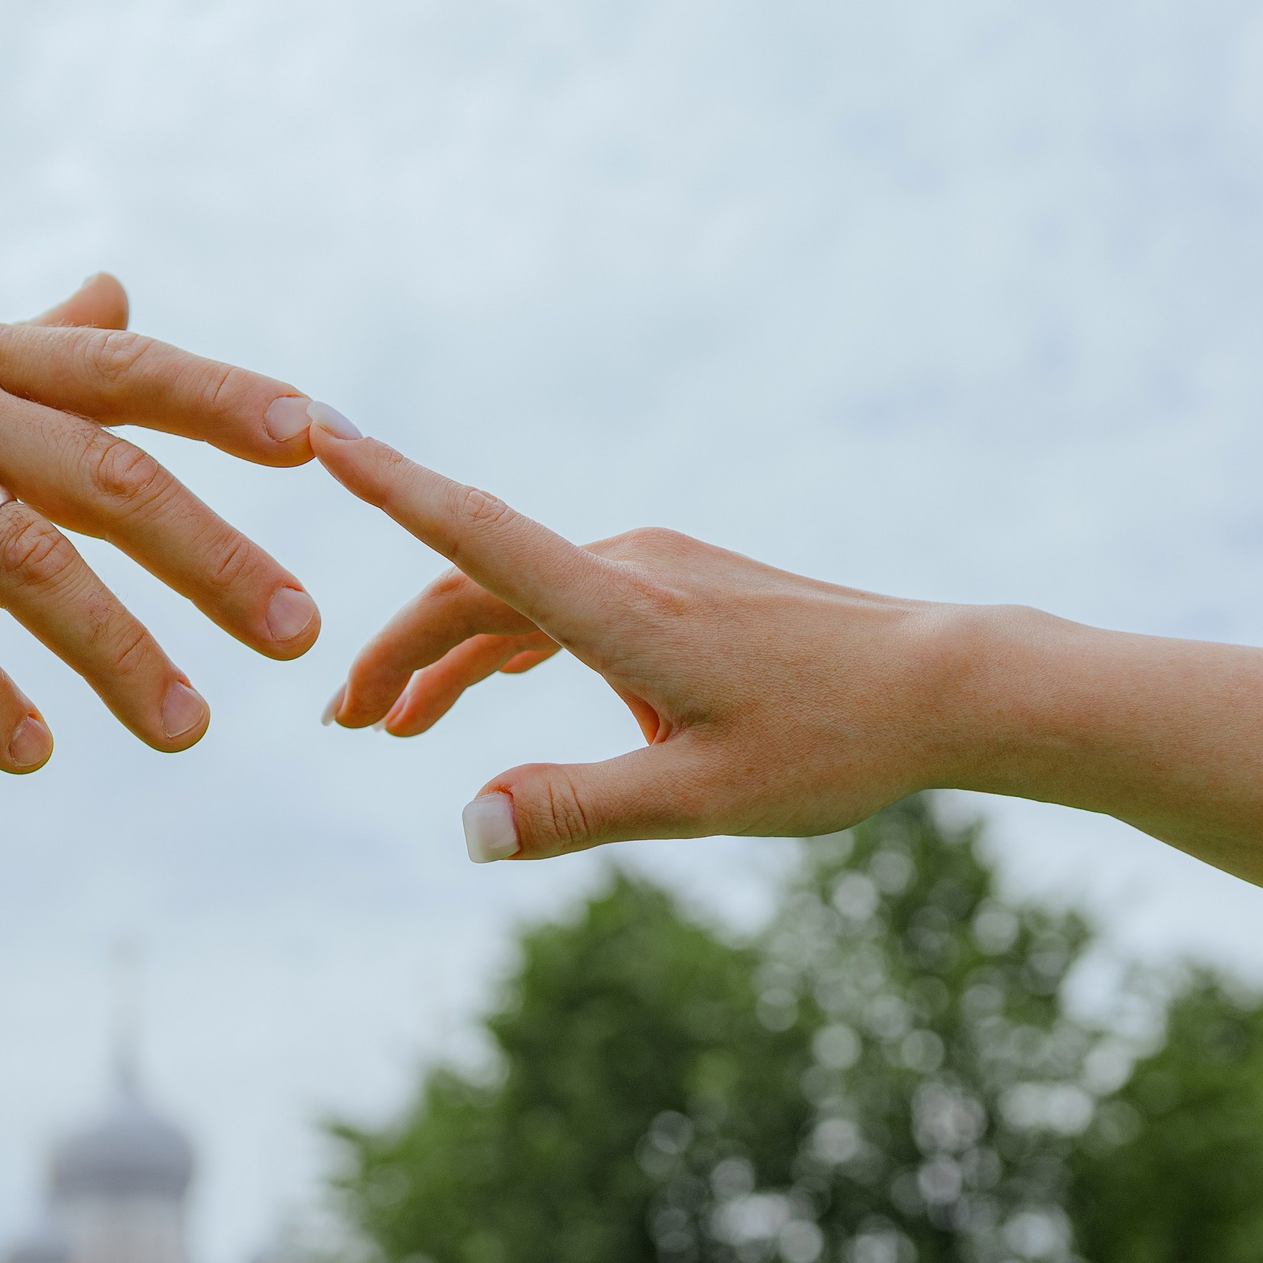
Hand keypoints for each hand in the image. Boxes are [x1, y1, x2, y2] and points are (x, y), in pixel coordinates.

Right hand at [308, 411, 975, 859]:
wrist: (943, 685)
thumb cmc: (830, 743)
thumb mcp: (699, 800)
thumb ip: (575, 811)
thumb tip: (464, 830)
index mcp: (620, 610)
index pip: (477, 538)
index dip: (391, 488)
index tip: (319, 432)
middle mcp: (630, 567)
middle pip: (476, 588)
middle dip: (399, 651)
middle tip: (345, 722)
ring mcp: (659, 567)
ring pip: (521, 597)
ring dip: (454, 656)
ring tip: (399, 727)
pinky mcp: (685, 584)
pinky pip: (570, 600)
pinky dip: (515, 643)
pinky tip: (497, 687)